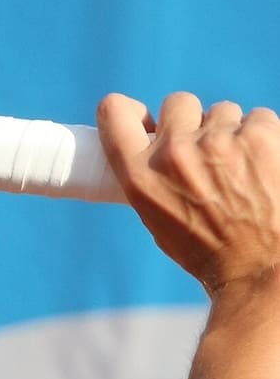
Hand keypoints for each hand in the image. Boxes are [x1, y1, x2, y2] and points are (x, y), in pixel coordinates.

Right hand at [97, 92, 279, 294]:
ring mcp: (218, 142)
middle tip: (211, 153)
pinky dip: (267, 138)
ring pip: (224, 111)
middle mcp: (173, 153)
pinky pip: (260, 118)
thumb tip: (155, 141)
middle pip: (178, 103)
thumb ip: (150, 176)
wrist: (265, 275)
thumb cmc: (213, 254)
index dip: (132, 109)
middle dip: (195, 123)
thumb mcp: (158, 219)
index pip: (114, 111)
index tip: (149, 120)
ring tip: (246, 170)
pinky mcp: (261, 138)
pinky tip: (269, 169)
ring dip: (234, 132)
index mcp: (139, 175)